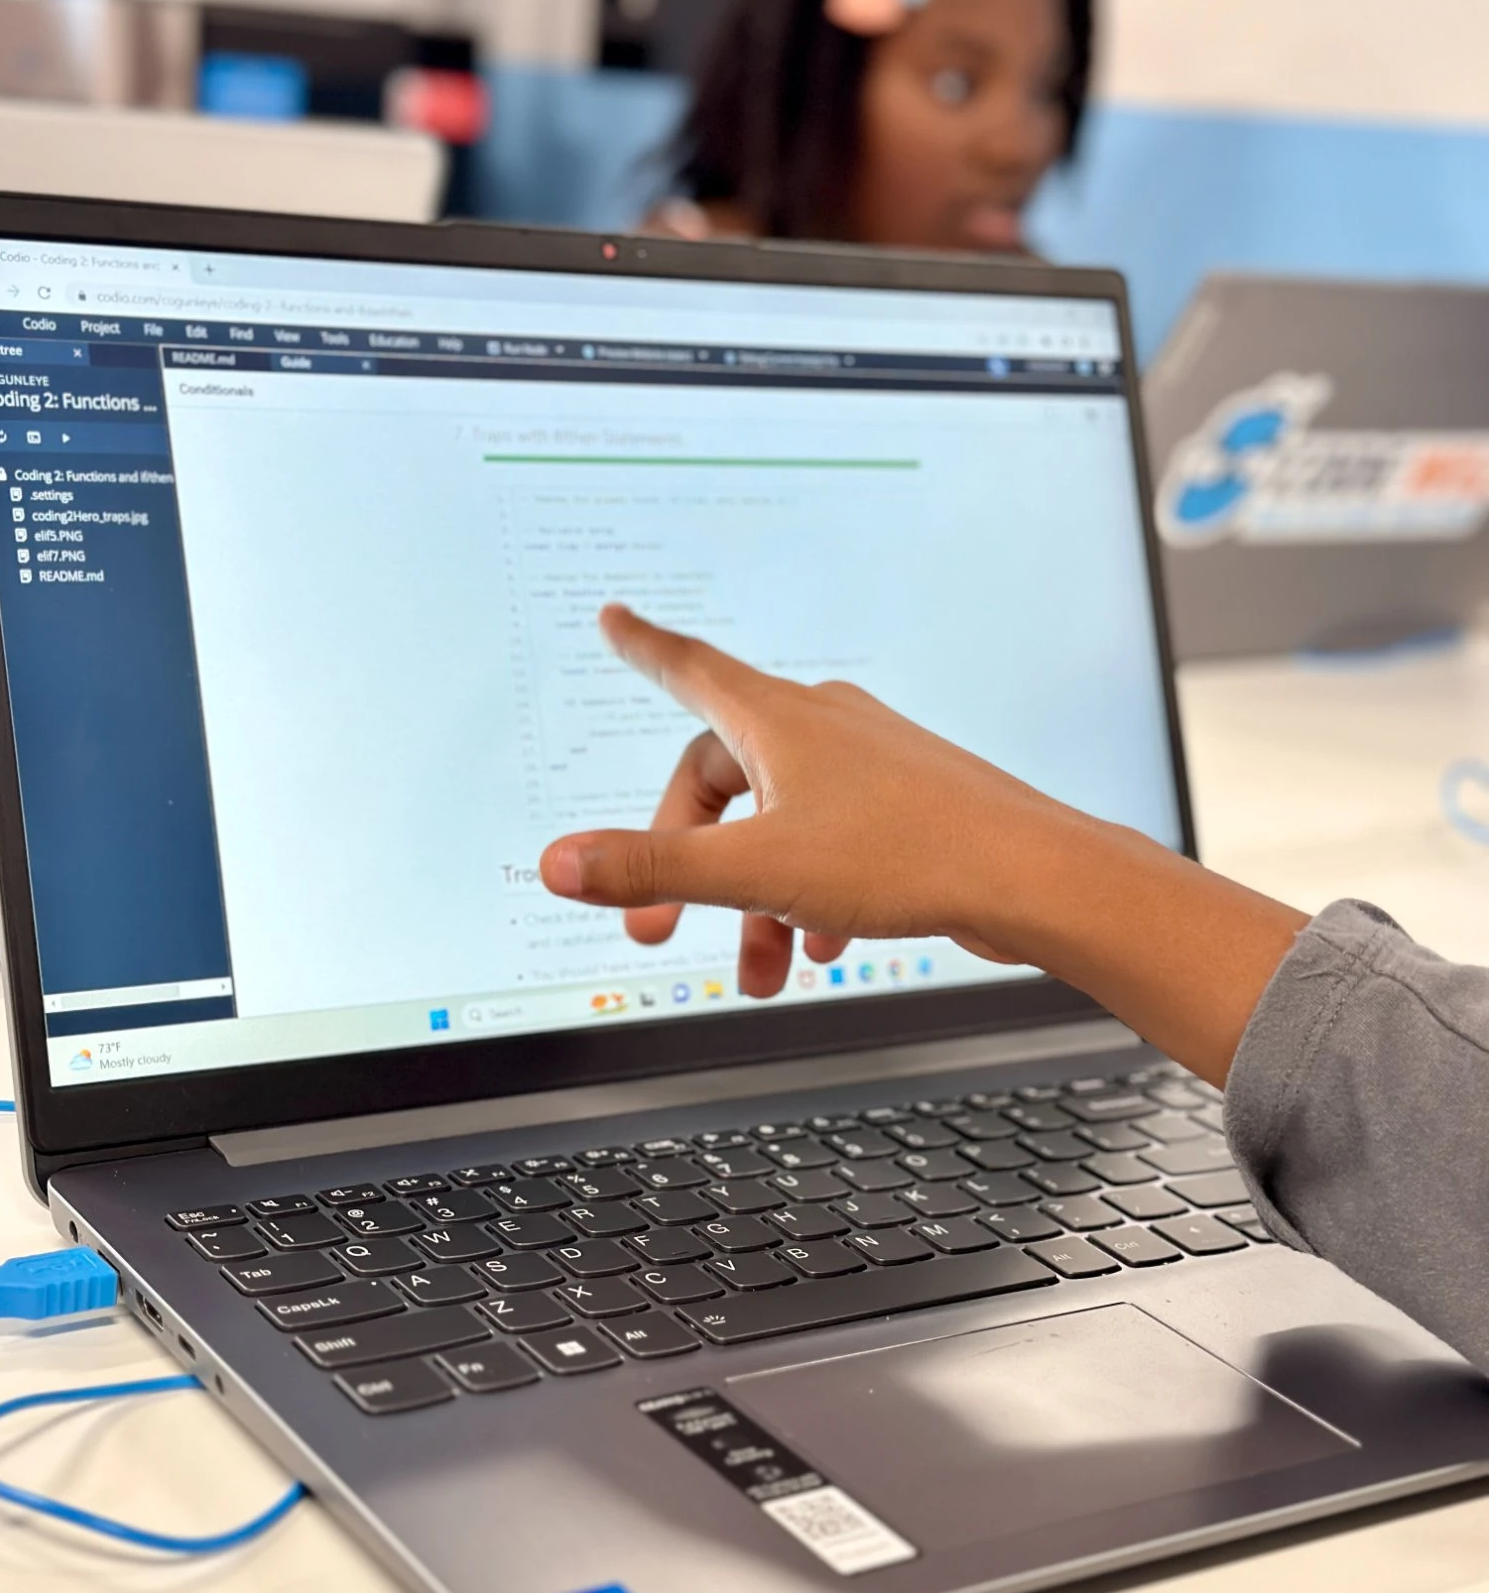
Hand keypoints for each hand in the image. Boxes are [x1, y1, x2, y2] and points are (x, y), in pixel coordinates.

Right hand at [539, 605, 1308, 1085]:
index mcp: (779, 721)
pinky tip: (825, 949)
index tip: (616, 620)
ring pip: (779, 827)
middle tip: (656, 928)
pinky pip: (831, 846)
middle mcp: (824, 730)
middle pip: (722, 781)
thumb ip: (654, 870)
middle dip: (686, 862)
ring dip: (754, 901)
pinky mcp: (907, 809)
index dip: (643, 647)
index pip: (689, 668)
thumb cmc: (910, 855)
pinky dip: (810, 897)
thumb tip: (561, 863)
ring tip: (762, 971)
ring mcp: (870, 767)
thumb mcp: (757, 871)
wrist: (1032, 878)